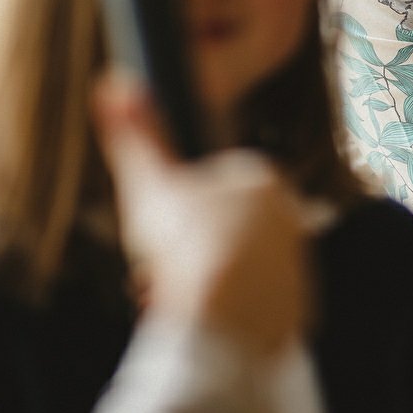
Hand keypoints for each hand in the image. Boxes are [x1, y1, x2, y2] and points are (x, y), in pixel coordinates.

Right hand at [92, 74, 311, 359]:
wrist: (223, 327)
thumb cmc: (190, 250)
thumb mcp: (150, 184)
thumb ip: (133, 136)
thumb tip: (116, 85)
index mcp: (262, 180)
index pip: (211, 185)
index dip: (175, 210)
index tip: (154, 231)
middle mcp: (291, 220)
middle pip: (220, 230)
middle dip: (183, 251)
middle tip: (156, 272)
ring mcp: (296, 268)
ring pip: (232, 269)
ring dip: (198, 284)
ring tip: (170, 301)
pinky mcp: (295, 312)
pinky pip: (248, 309)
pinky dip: (221, 315)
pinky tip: (196, 322)